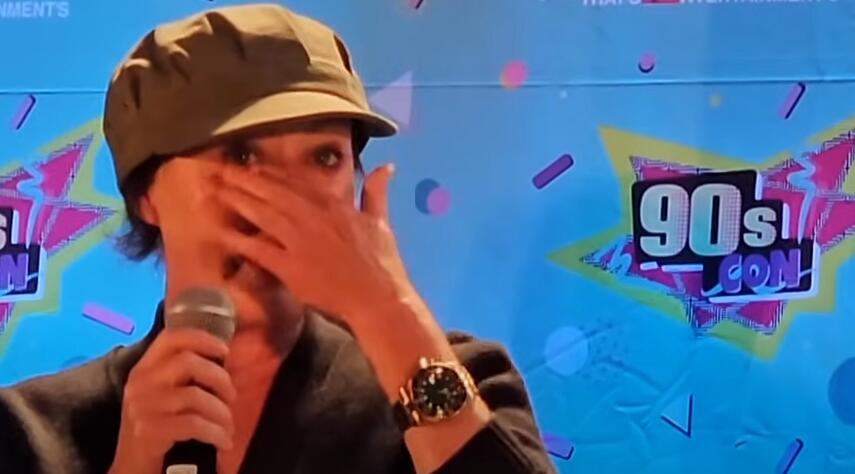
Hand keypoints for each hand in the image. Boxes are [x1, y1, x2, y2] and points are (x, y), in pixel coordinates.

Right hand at [109, 328, 235, 473]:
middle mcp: (140, 383)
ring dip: (221, 412)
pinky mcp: (149, 431)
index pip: (171, 338)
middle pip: (188, 362)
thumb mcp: (162, 394)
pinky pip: (194, 425)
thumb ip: (183, 374)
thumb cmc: (157, 425)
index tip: (225, 349)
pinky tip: (223, 441)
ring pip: (195, 395)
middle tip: (230, 396)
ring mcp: (143, 406)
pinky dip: (216, 433)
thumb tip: (223, 358)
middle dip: (220, 378)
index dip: (202, 338)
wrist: (132, 466)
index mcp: (144, 368)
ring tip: (227, 424)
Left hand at [218, 164, 414, 324]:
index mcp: (334, 205)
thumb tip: (386, 166)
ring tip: (216, 191)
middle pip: (273, 194)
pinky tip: (222, 233)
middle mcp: (313, 218)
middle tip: (222, 172)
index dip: (272, 174)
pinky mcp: (290, 267)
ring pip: (263, 215)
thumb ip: (376, 192)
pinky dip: (240, 241)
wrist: (377, 298)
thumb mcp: (381, 222)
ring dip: (238, 201)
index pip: (297, 183)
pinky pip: (259, 250)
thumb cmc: (382, 264)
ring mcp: (299, 242)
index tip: (254, 168)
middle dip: (246, 181)